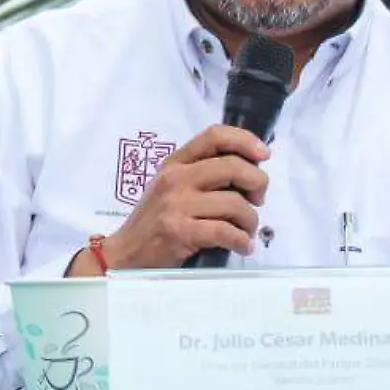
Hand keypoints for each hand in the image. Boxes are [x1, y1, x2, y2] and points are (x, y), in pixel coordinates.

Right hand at [70, 125, 270, 273]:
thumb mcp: (171, 188)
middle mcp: (175, 178)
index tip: (263, 155)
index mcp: (175, 163)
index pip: (214, 135)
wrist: (125, 254)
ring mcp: (175, 204)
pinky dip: (241, 241)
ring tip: (246, 231)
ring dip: (250, 220)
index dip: (245, 140)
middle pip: (232, 167)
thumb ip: (201, 176)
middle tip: (258, 200)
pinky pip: (225, 232)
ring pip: (234, 203)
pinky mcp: (179, 231)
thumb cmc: (155, 222)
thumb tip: (249, 175)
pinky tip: (242, 246)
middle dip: (258, 183)